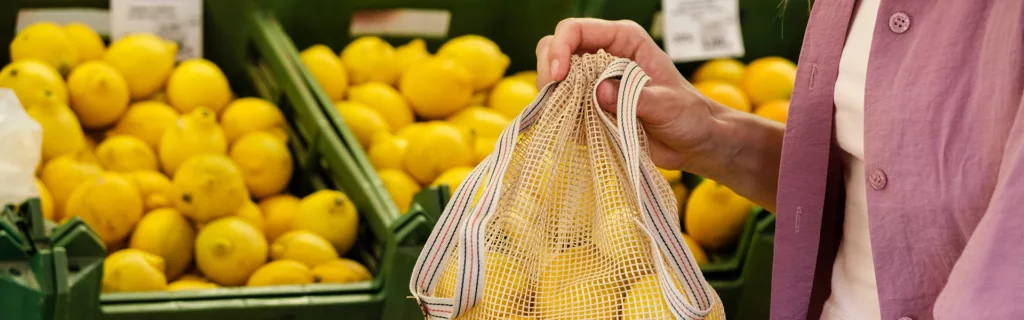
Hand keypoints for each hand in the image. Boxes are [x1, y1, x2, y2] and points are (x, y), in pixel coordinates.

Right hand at [535, 18, 723, 171]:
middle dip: (548, 71)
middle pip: (555, 49)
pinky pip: (562, 109)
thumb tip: (599, 92)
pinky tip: (574, 130)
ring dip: (552, 97)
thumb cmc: (689, 115)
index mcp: (623, 41)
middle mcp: (604, 57)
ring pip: (554, 79)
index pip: (576, 30)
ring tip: (567, 117)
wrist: (695, 143)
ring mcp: (594, 84)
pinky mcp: (590, 109)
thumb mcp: (667, 104)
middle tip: (553, 96)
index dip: (560, 48)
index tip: (558, 77)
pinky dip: (560, 118)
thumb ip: (634, 97)